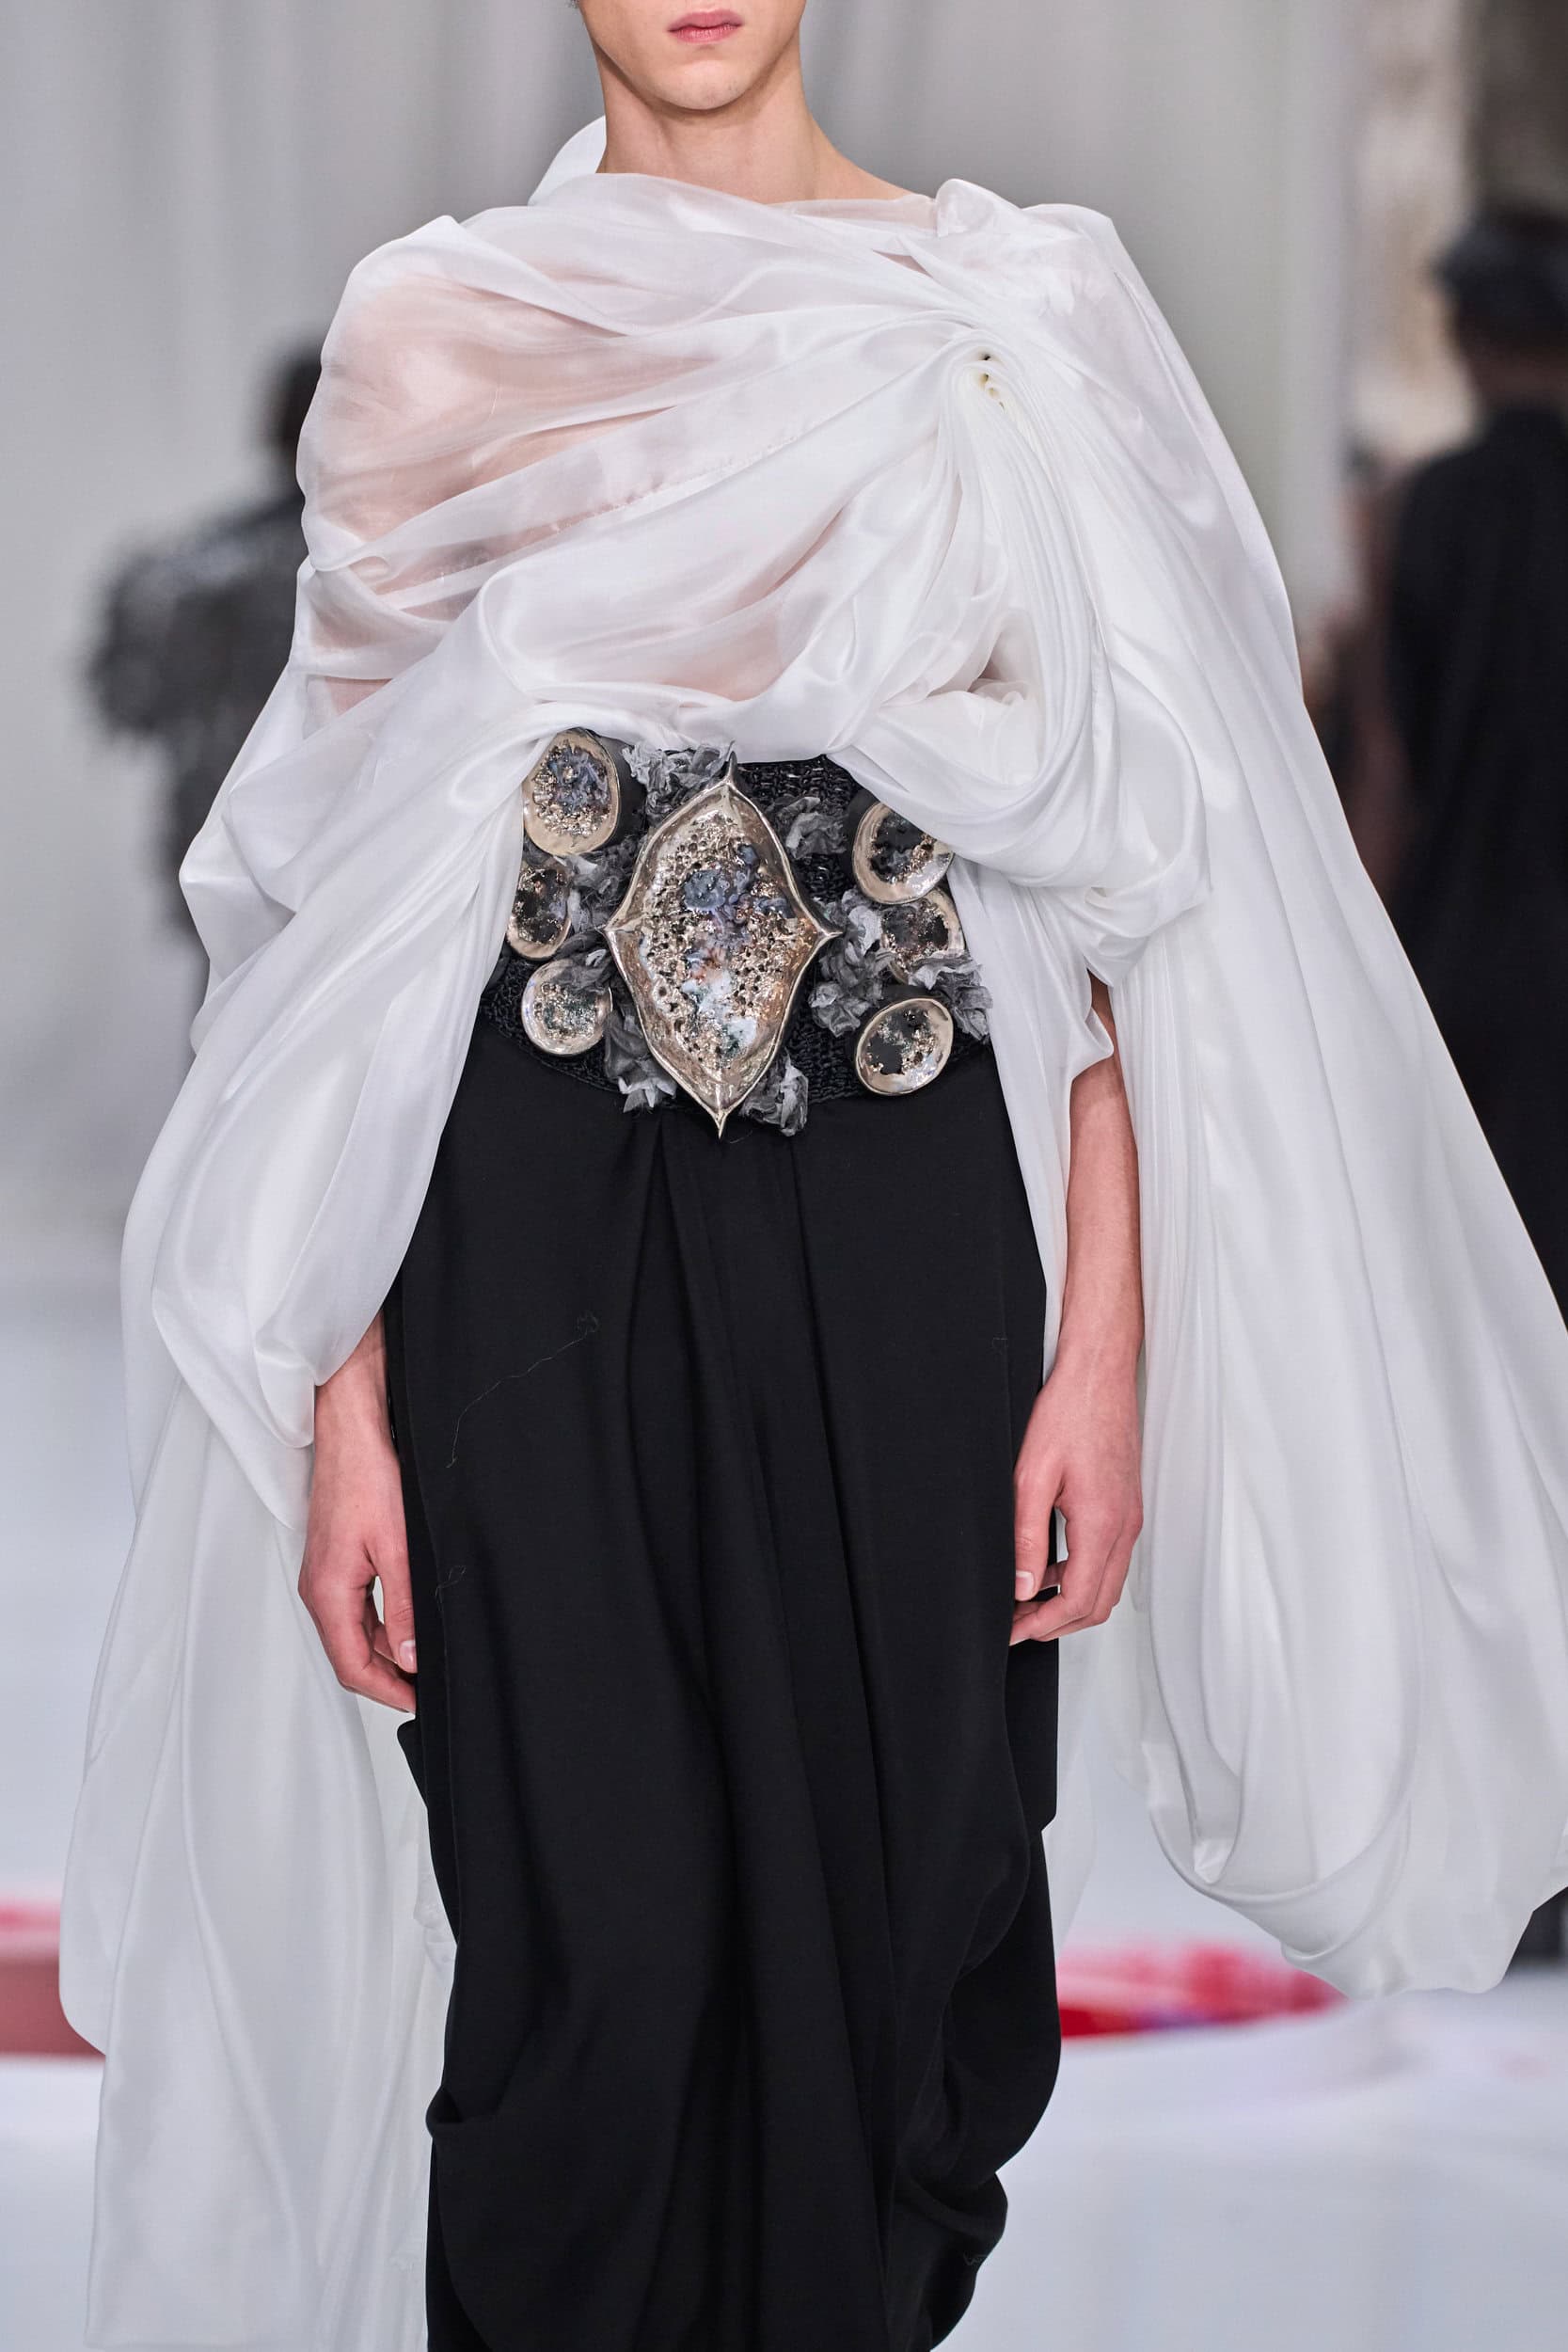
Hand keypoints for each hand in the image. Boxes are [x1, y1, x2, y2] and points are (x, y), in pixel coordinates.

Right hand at [298, 1318, 416, 1711]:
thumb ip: (405, 1607)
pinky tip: (411, 1620)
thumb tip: (412, 1658)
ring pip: (357, 1631)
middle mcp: (320, 1589)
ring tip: (427, 1659)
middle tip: (431, 1687)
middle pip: (353, 1653)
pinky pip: (358, 1606)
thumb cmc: (367, 1475)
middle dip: (391, 1676)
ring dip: (389, 1650)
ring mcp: (326, 1573)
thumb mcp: (398, 1547)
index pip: (354, 1666)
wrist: (352, 1427)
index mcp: (329, 1593)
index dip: (389, 1693)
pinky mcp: (337, 1558)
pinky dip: (383, 1622)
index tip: (422, 1704)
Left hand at [1010, 1350, 1141, 1644]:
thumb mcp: (1031, 1477)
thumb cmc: (1070, 1413)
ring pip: (1106, 1585)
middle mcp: (1124, 1526)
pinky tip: (1049, 1567)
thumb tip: (1022, 1586)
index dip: (1043, 1624)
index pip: (1079, 1600)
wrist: (1099, 1376)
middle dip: (1057, 1623)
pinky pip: (1109, 1559)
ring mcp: (1129, 1517)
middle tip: (1017, 1624)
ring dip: (1070, 1602)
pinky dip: (1081, 1576)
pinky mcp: (1126, 1507)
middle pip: (1098, 1603)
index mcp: (1102, 1523)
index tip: (1013, 1630)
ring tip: (1027, 1600)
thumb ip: (1026, 1537)